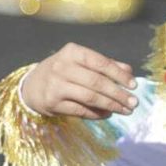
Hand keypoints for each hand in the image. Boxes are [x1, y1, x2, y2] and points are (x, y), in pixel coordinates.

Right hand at [20, 43, 138, 119]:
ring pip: (90, 97)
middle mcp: (62, 67)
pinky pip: (81, 110)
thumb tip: (129, 71)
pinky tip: (108, 114)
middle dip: (118, 94)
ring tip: (125, 110)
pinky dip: (97, 114)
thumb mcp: (80, 61)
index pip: (101, 62)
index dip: (119, 74)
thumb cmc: (63, 71)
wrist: (31, 85)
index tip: (134, 85)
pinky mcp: (52, 103)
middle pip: (97, 82)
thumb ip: (105, 64)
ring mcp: (56, 85)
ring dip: (111, 105)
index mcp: (72, 52)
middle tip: (134, 103)